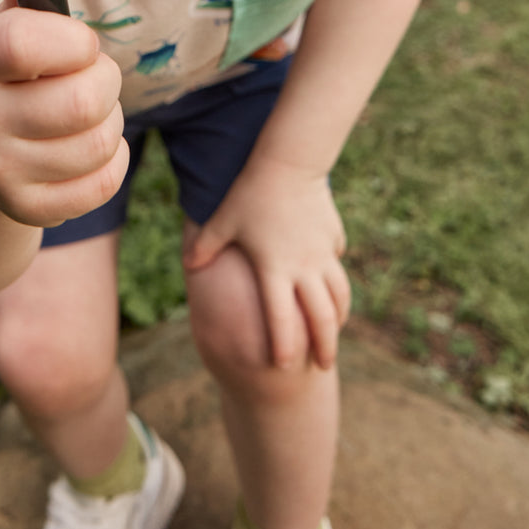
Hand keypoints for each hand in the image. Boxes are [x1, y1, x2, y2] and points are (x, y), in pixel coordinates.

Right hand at [0, 0, 127, 230]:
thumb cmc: (9, 77)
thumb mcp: (5, 31)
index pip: (22, 43)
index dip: (73, 41)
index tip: (81, 43)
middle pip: (81, 102)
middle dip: (105, 82)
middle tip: (92, 78)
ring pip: (100, 142)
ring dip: (110, 122)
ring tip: (86, 113)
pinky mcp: (25, 208)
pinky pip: (104, 182)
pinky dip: (112, 161)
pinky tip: (86, 149)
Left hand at [182, 153, 349, 369]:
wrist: (288, 162)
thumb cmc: (250, 191)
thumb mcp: (223, 220)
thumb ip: (205, 245)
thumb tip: (188, 265)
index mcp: (274, 268)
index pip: (280, 317)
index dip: (283, 345)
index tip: (286, 366)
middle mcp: (303, 266)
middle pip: (321, 317)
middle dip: (325, 346)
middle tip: (324, 366)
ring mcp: (322, 253)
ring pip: (339, 295)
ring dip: (339, 318)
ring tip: (335, 334)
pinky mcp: (333, 238)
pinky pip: (338, 266)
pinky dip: (339, 283)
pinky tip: (336, 291)